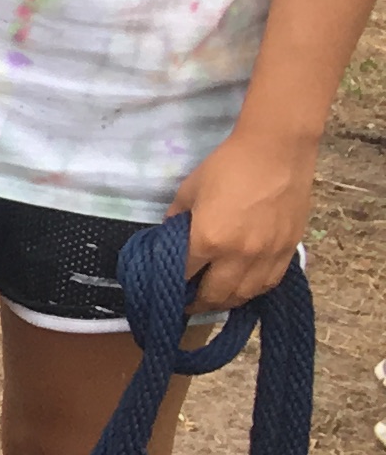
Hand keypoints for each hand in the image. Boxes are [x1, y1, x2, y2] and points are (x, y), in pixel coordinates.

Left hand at [169, 124, 314, 308]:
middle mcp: (239, 255)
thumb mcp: (189, 191)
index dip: (172, 284)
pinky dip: (253, 291)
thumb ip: (177, 219)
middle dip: (197, 302)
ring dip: (226, 302)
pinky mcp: (289, 251)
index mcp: (209, 240)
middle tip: (187, 303)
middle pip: (215, 295)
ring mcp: (268, 256)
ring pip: (245, 295)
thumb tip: (170, 237)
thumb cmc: (227, 166)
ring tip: (214, 299)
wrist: (277, 151)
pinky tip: (244, 288)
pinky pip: (270, 283)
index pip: (184, 275)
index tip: (165, 289)